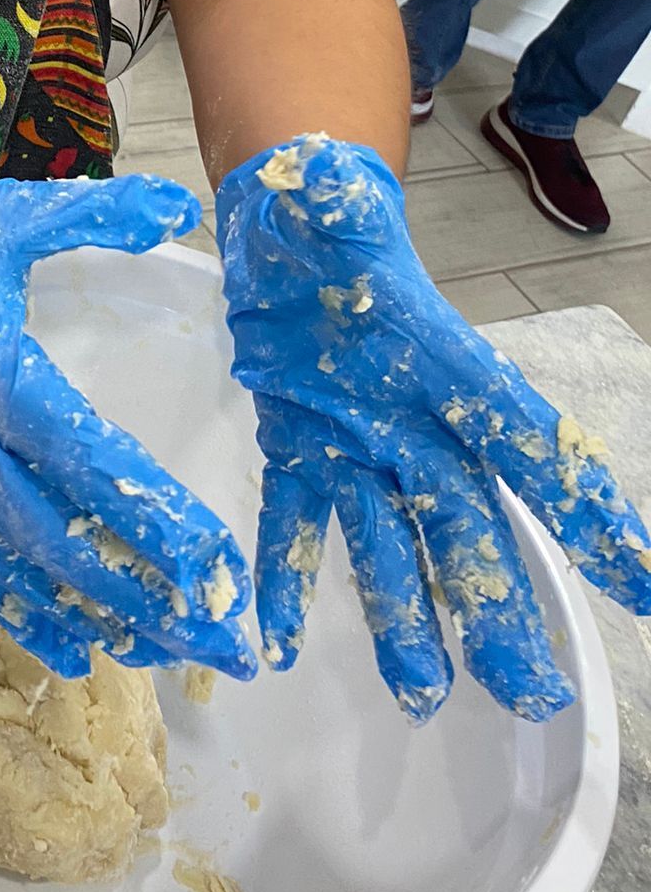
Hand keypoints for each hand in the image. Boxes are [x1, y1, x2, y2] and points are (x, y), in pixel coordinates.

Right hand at [0, 151, 256, 681]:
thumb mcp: (5, 216)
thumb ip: (95, 214)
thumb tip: (178, 206)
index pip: (90, 461)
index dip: (154, 518)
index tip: (215, 561)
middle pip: (66, 540)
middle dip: (145, 593)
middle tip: (215, 638)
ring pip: (23, 570)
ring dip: (96, 616)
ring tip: (165, 654)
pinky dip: (26, 615)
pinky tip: (76, 651)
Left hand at [217, 136, 650, 721]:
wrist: (289, 220)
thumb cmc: (336, 217)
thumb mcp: (343, 204)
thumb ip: (347, 208)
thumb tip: (343, 197)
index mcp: (451, 369)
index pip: (529, 445)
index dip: (584, 511)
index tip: (644, 585)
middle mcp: (415, 420)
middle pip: (466, 524)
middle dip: (496, 604)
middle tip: (527, 693)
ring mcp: (356, 437)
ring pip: (388, 540)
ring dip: (402, 616)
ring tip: (420, 695)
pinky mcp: (296, 440)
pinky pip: (294, 519)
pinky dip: (286, 576)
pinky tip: (277, 640)